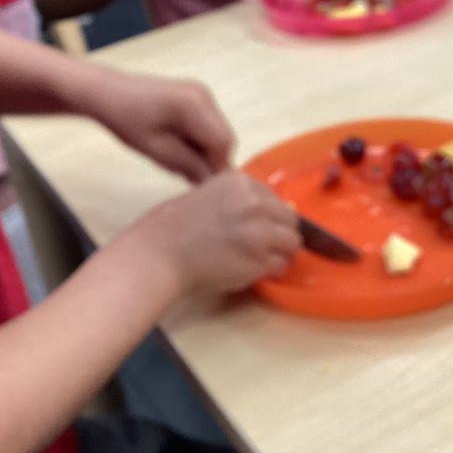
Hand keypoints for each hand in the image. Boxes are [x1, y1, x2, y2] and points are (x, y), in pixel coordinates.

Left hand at [84, 69, 234, 182]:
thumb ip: (188, 166)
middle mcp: (204, 95)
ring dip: (203, 150)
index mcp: (195, 105)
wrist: (107, 92)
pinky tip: (174, 143)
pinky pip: (208, 124)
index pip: (224, 143)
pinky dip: (197, 139)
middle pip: (223, 137)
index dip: (217, 167)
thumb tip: (212, 182)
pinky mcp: (196, 96)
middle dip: (209, 159)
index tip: (199, 184)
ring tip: (174, 157)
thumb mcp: (156, 150)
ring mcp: (201, 93)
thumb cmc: (126, 120)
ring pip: (216, 133)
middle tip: (183, 173)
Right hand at [142, 171, 301, 293]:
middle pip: (290, 219)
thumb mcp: (208, 195)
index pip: (274, 198)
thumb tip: (268, 213)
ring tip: (255, 259)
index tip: (254, 227)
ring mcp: (260, 231)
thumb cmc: (174, 226)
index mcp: (241, 182)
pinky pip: (281, 266)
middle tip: (259, 246)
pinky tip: (248, 270)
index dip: (267, 216)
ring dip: (278, 253)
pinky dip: (269, 270)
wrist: (160, 252)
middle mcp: (255, 202)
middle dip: (278, 233)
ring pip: (292, 243)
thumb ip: (238, 199)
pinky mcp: (260, 259)